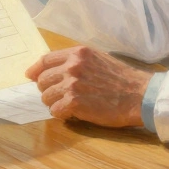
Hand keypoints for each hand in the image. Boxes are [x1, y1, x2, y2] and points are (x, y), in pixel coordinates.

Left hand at [26, 47, 152, 127]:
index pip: (46, 60)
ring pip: (46, 96)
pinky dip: (62, 114)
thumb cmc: (121, 79)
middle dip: (47, 90)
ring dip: (54, 103)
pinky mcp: (74, 102)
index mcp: (77, 53)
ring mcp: (72, 84)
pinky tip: (72, 114)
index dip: (35, 70)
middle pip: (42, 80)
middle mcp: (72, 66)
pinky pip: (55, 110)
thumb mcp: (98, 59)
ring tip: (68, 106)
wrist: (139, 95)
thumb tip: (56, 69)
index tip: (30, 76)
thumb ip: (77, 61)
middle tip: (59, 97)